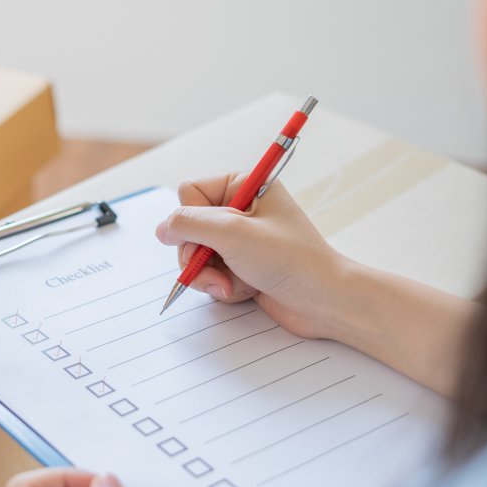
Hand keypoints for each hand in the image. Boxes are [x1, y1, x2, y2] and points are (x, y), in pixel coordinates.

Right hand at [155, 174, 348, 339]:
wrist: (324, 301)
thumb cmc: (291, 260)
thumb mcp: (233, 234)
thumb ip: (189, 224)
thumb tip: (162, 229)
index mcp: (243, 185)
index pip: (189, 192)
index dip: (191, 219)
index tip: (208, 238)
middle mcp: (240, 209)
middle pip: (188, 228)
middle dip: (198, 256)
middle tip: (218, 271)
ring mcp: (240, 239)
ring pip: (195, 254)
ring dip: (209, 275)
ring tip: (233, 285)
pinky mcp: (241, 265)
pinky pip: (210, 273)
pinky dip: (222, 286)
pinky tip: (245, 291)